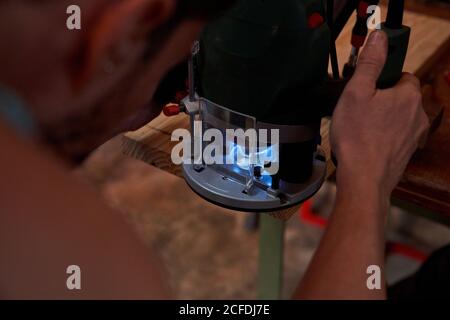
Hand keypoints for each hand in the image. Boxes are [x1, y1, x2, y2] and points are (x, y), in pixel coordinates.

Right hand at [331, 31, 429, 197]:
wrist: (363, 179)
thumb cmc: (358, 138)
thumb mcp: (356, 92)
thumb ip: (370, 63)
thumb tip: (379, 39)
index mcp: (409, 97)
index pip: (402, 75)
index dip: (382, 79)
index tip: (366, 86)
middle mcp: (417, 116)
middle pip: (399, 97)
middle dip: (380, 100)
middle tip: (357, 108)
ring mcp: (413, 137)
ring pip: (396, 118)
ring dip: (380, 119)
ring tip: (357, 127)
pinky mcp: (405, 153)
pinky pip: (392, 136)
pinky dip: (380, 136)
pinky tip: (362, 142)